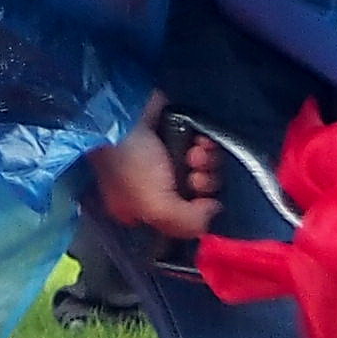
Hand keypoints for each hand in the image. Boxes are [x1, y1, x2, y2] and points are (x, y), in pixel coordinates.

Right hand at [83, 104, 222, 240]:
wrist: (123, 115)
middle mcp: (153, 186)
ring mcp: (166, 159)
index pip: (178, 219)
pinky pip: (204, 145)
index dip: (195, 212)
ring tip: (193, 154)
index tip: (200, 203)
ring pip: (202, 168)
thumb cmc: (131, 165)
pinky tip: (198, 141)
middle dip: (203, 184)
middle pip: (195, 192)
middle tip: (194, 176)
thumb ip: (187, 222)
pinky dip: (206, 143)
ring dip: (206, 162)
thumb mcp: (155, 207)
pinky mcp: (177, 134)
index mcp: (141, 209)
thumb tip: (213, 212)